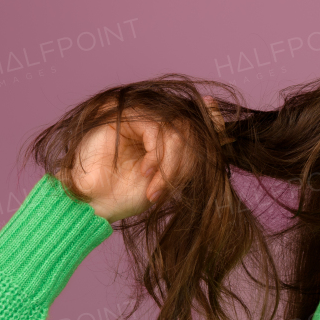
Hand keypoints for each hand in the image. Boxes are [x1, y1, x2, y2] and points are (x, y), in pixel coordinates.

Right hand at [56, 95, 217, 223]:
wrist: (93, 204)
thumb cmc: (129, 194)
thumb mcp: (172, 176)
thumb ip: (193, 153)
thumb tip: (225, 130)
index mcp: (166, 130)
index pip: (197, 121)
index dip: (213, 126)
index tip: (225, 138)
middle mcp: (153, 118)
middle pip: (189, 128)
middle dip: (186, 163)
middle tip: (170, 190)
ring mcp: (138, 115)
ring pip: (175, 131)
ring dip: (170, 166)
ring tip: (157, 189)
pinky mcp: (124, 116)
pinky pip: (157, 131)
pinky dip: (157, 156)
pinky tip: (147, 174)